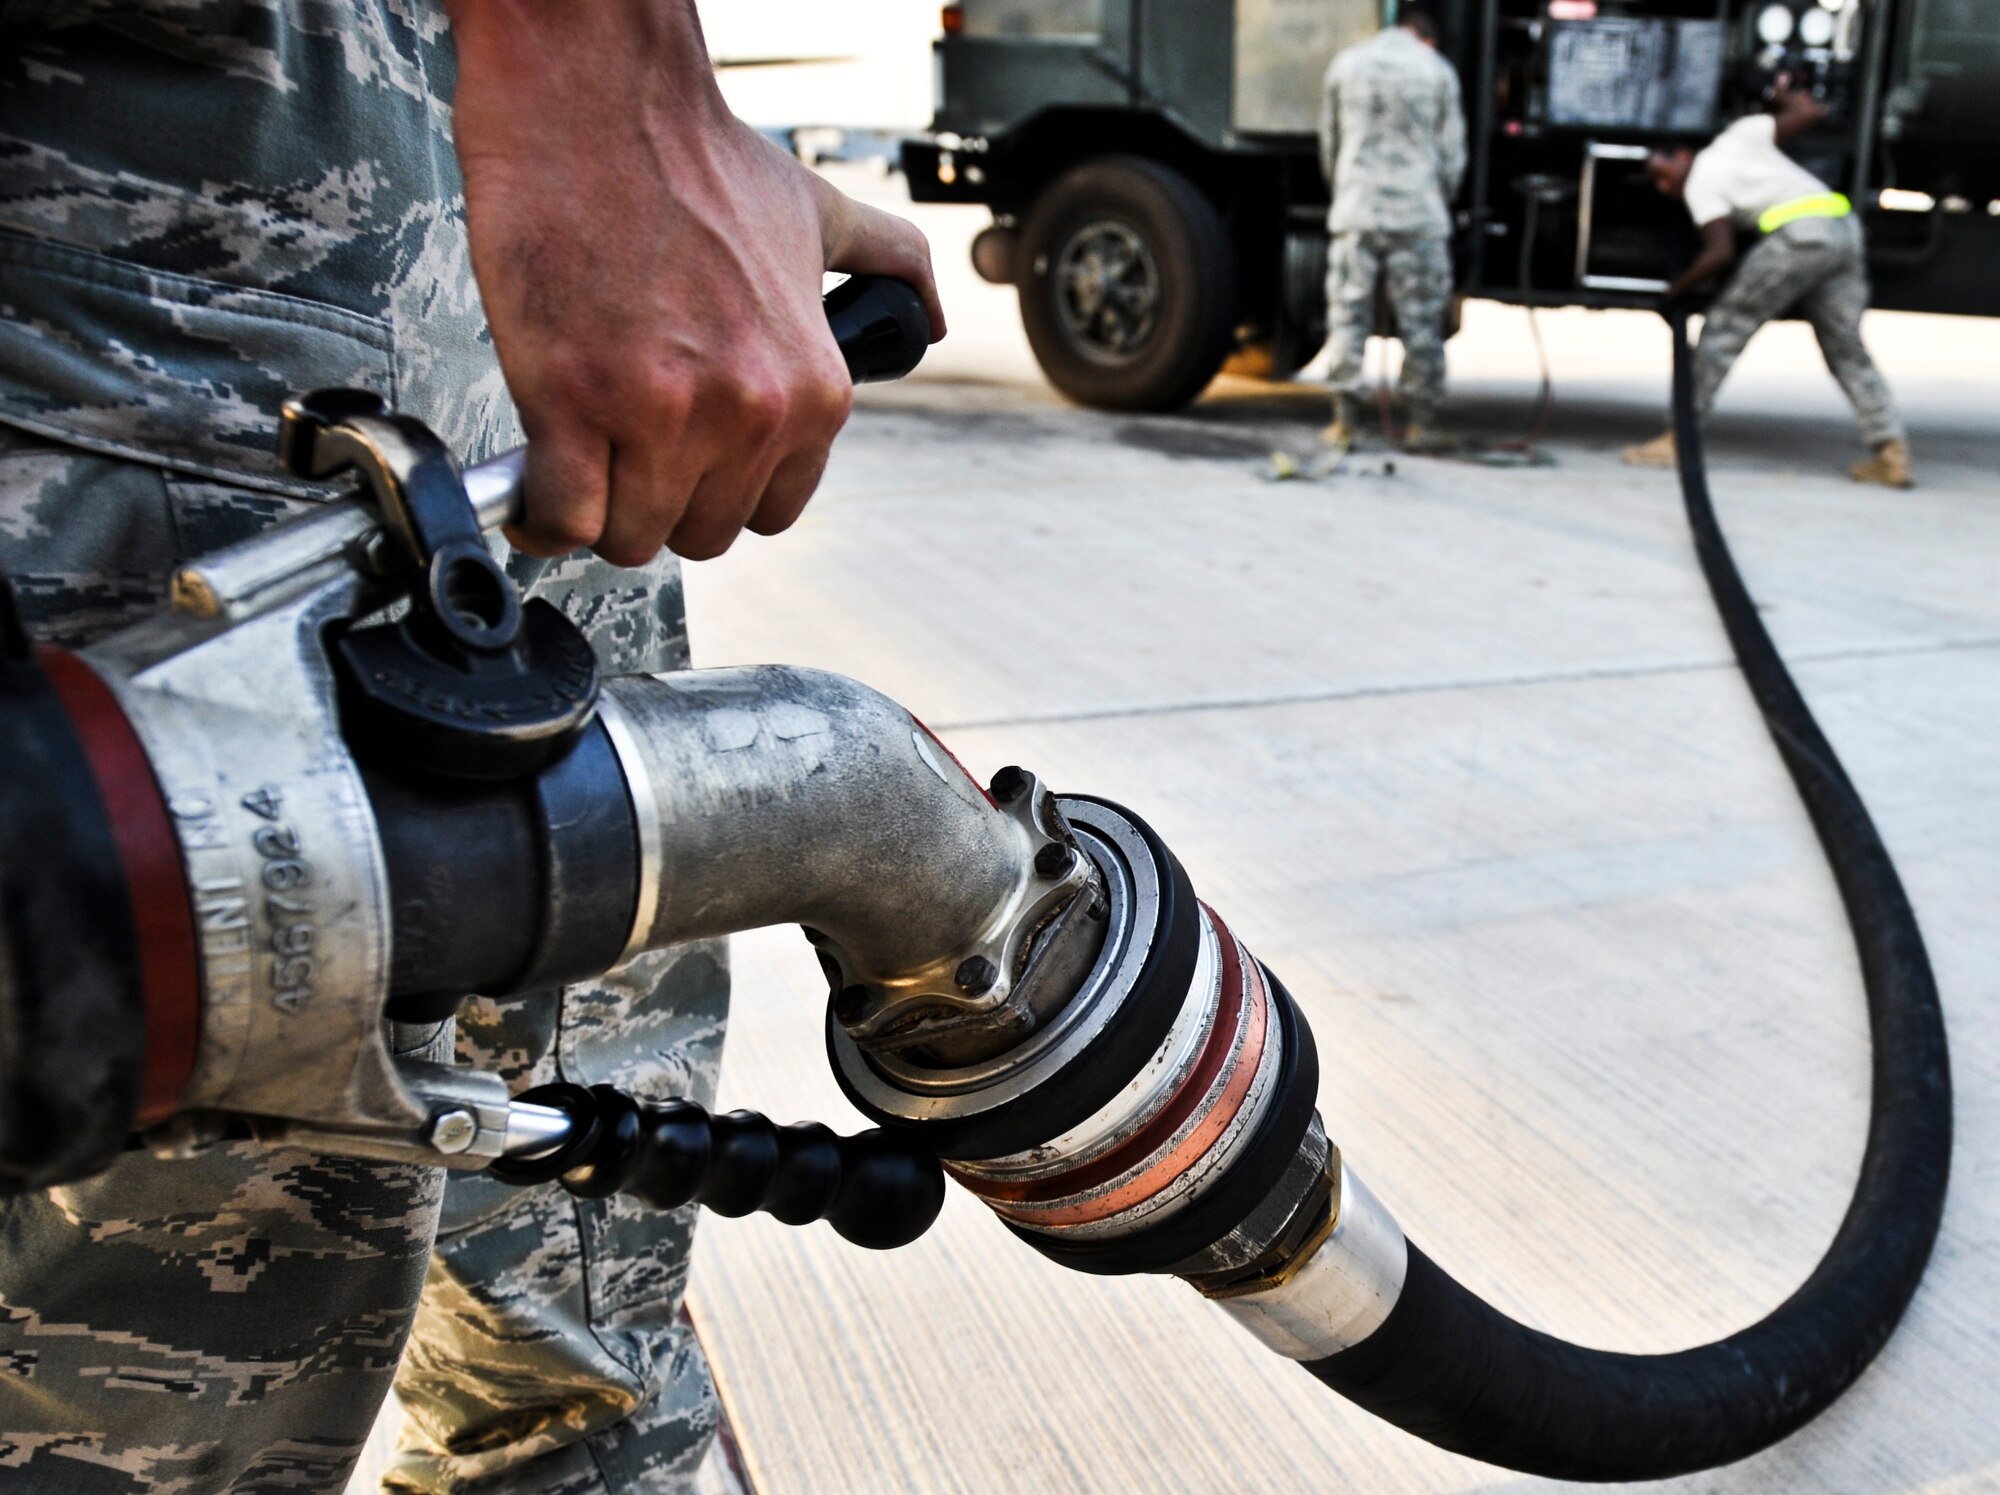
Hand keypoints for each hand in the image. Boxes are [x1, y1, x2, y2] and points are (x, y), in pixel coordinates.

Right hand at [445, 0, 944, 564]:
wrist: (598, 100)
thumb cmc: (691, 156)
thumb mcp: (819, 213)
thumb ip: (887, 266)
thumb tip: (932, 316)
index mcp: (812, 388)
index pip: (771, 511)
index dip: (717, 489)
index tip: (681, 459)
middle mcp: (751, 414)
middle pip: (699, 533)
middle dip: (657, 503)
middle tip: (621, 452)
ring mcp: (663, 416)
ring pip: (631, 537)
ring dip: (597, 511)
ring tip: (578, 458)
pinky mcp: (574, 406)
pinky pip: (563, 517)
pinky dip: (542, 516)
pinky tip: (531, 483)